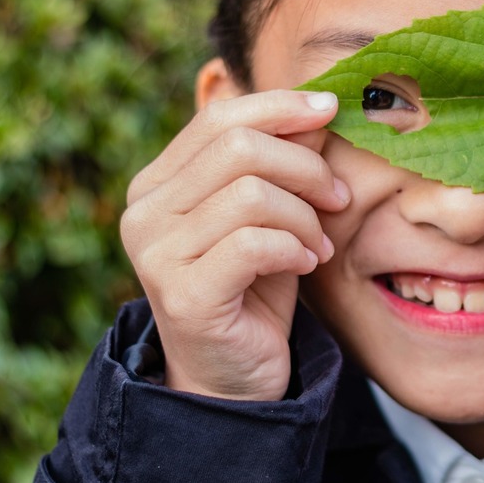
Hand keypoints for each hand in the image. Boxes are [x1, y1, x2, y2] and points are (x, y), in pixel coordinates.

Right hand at [120, 90, 349, 400]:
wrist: (235, 375)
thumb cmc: (256, 286)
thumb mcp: (275, 212)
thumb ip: (284, 161)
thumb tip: (318, 108)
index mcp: (159, 183)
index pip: (220, 117)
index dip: (280, 107)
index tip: (332, 109)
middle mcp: (144, 212)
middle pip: (239, 148)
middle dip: (306, 167)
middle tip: (339, 200)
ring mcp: (156, 254)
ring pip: (253, 194)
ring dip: (306, 218)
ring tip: (318, 245)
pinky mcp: (183, 294)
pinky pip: (255, 243)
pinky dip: (295, 248)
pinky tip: (307, 266)